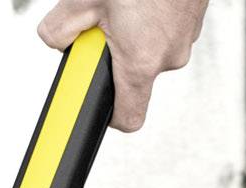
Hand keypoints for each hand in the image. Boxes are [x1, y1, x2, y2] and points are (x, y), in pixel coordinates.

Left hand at [36, 0, 212, 132]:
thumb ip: (59, 29)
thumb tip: (54, 41)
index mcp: (142, 61)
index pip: (128, 118)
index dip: (107, 112)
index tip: (93, 99)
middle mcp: (169, 56)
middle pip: (132, 74)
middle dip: (111, 53)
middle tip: (102, 22)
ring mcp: (185, 38)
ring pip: (147, 49)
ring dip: (130, 32)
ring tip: (124, 3)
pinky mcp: (191, 20)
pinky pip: (161, 31)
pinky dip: (147, 18)